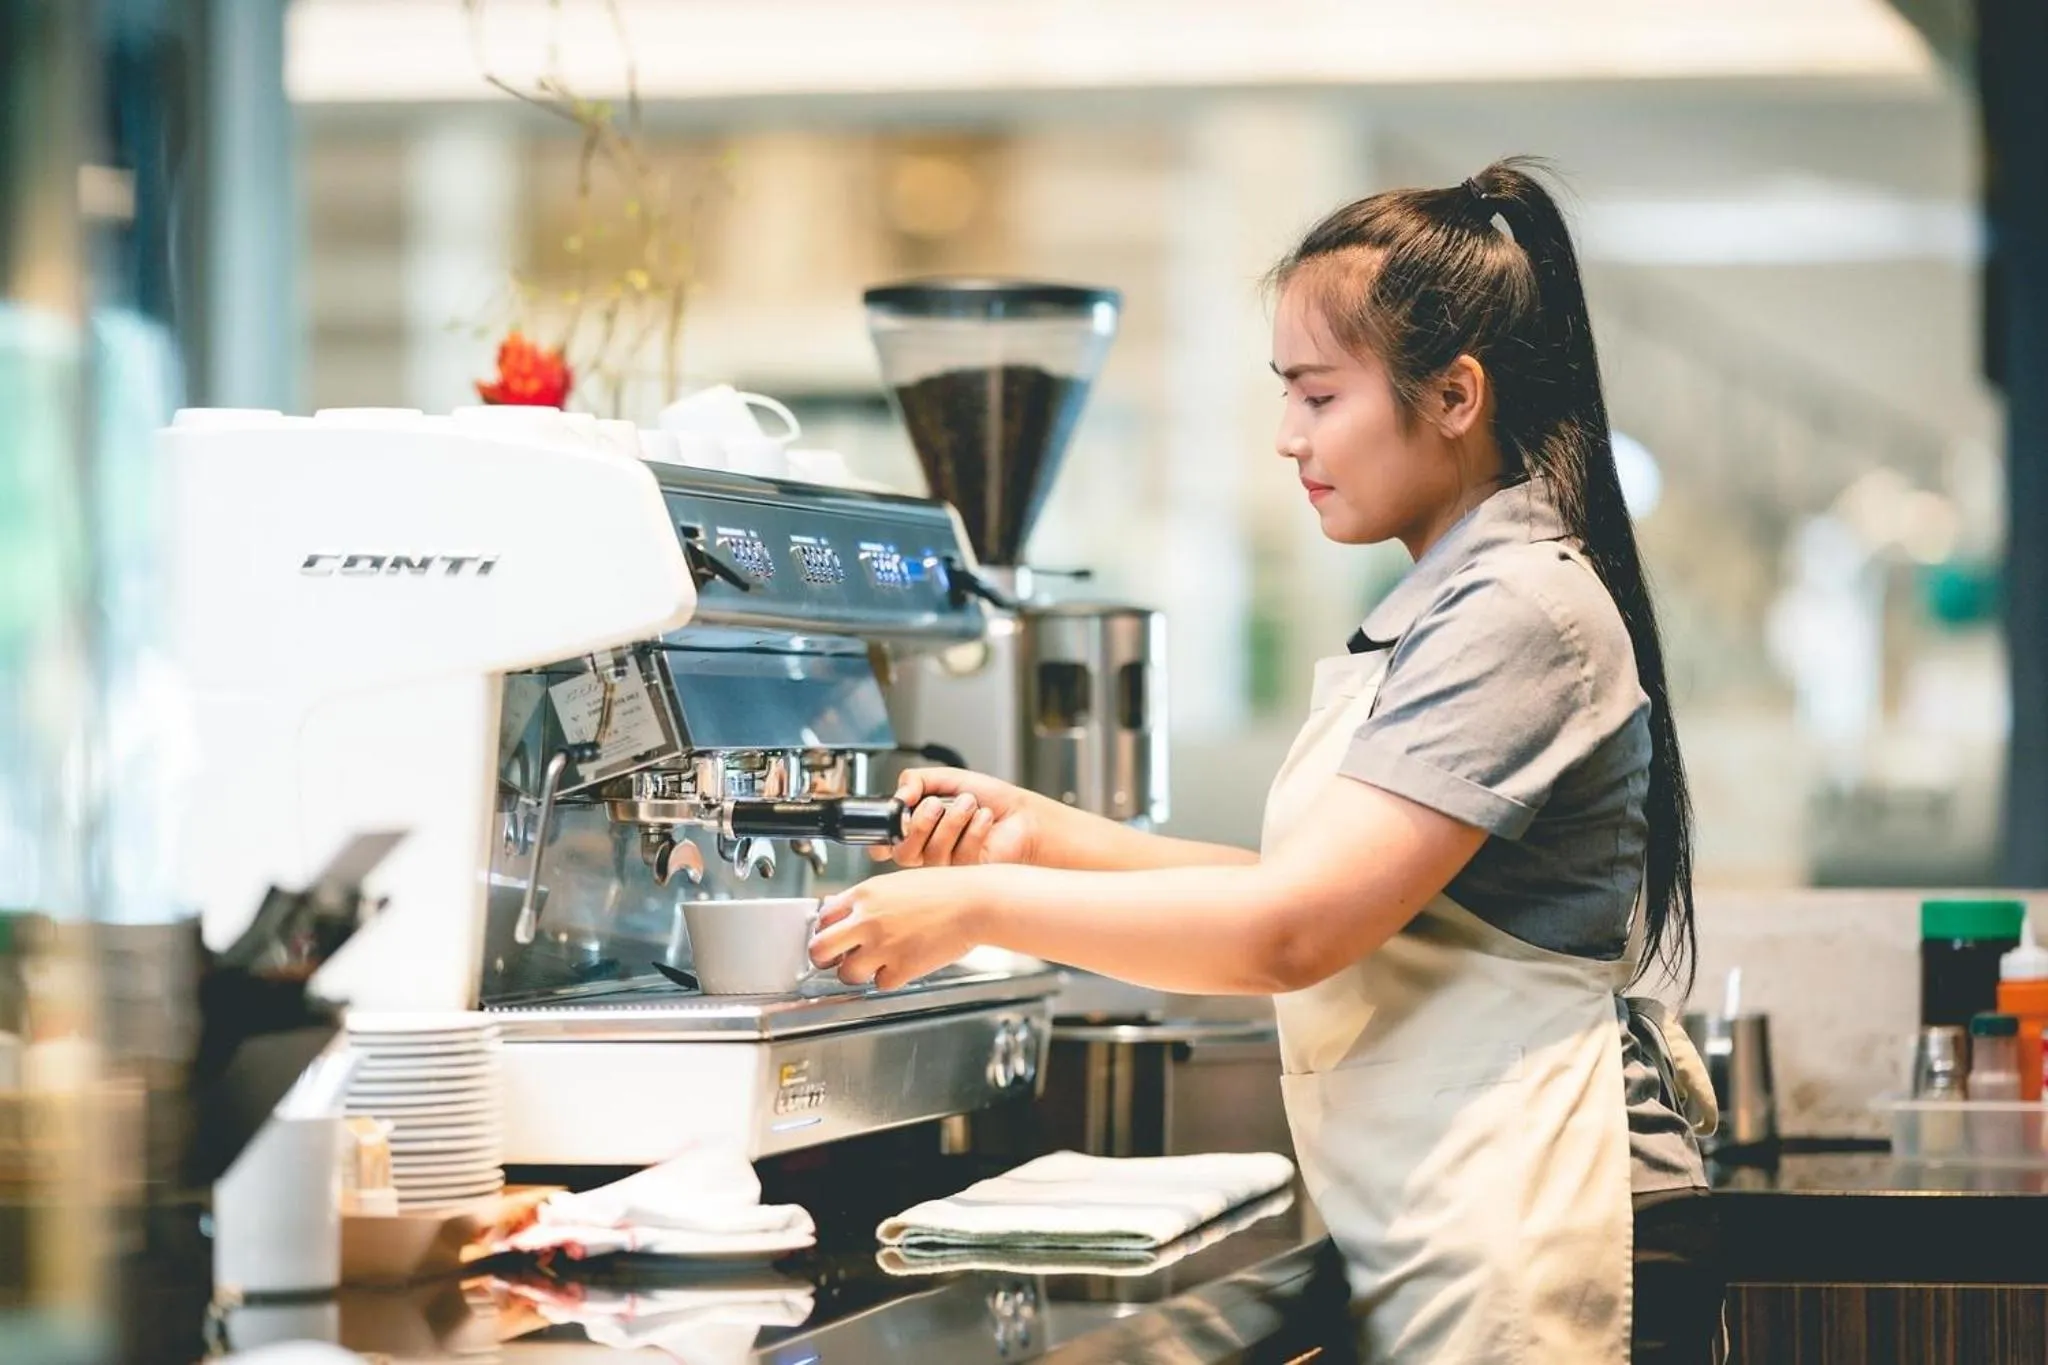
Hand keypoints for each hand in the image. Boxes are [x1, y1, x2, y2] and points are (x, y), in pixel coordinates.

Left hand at [808, 868, 984, 991]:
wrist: (976, 902)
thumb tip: (839, 910)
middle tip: (836, 961)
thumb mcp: (896, 883)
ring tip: (877, 963)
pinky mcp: (901, 968)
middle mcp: (867, 920)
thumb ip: (866, 899)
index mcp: (864, 894)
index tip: (832, 938)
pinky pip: (880, 984)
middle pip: (819, 949)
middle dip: (824, 959)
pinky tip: (903, 964)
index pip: (822, 918)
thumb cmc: (944, 890)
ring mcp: (883, 946)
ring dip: (859, 972)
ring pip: (846, 973)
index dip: (825, 931)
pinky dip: (890, 979)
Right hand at [877, 768, 1039, 867]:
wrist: (1025, 815)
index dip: (881, 838)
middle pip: (903, 852)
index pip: (885, 845)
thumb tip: (899, 794)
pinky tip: (986, 820)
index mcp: (919, 831)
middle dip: (920, 822)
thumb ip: (916, 781)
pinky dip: (974, 830)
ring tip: (969, 804)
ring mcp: (948, 868)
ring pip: (931, 853)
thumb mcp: (947, 779)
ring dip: (952, 820)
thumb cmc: (992, 800)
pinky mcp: (968, 877)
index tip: (893, 821)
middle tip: (937, 804)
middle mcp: (929, 852)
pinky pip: (959, 857)